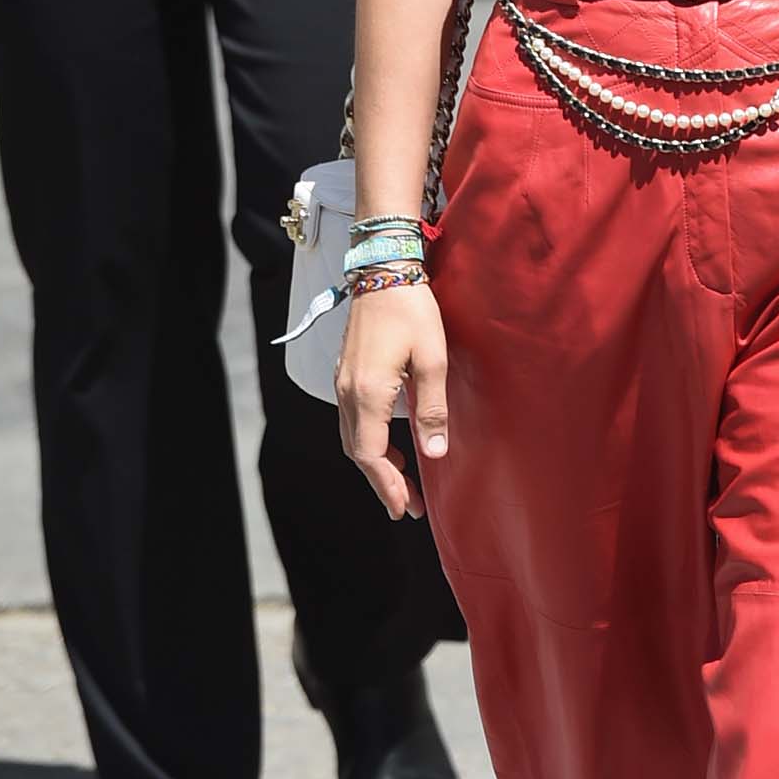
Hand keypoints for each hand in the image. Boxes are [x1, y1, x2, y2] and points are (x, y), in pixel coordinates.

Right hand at [335, 279, 448, 520]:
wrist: (383, 269)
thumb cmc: (412, 311)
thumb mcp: (433, 361)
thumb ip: (433, 410)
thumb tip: (435, 455)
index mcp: (368, 393)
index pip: (371, 455)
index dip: (388, 486)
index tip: (406, 509)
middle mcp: (347, 392)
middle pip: (357, 452)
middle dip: (383, 482)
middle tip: (410, 507)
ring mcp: (342, 382)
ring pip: (352, 437)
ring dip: (376, 463)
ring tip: (404, 483)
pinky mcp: (346, 373)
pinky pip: (351, 419)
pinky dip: (369, 441)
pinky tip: (390, 445)